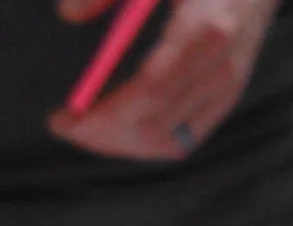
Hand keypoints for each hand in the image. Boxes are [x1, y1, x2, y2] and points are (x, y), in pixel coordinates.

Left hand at [50, 0, 281, 161]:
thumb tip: (69, 14)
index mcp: (205, 30)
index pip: (149, 92)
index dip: (103, 113)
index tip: (66, 114)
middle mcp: (221, 68)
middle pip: (153, 125)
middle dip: (101, 134)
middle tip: (65, 124)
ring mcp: (227, 88)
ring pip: (165, 142)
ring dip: (119, 144)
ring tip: (88, 130)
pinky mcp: (227, 100)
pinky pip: (182, 141)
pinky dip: (144, 144)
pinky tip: (119, 132)